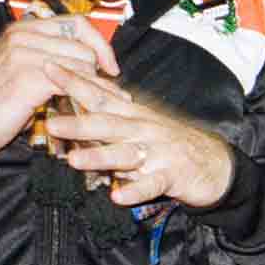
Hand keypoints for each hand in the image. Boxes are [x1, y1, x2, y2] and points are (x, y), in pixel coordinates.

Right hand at [0, 14, 126, 160]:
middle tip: (106, 98)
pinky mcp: (28, 77)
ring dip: (96, 91)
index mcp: (24, 28)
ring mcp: (25, 54)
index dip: (101, 45)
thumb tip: (94, 66)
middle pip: (85, 49)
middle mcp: (24, 35)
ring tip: (100, 109)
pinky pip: (74, 84)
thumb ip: (51, 59)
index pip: (78, 23)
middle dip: (100, 76)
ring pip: (83, 67)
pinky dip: (85, 100)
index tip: (111, 68)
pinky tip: (87, 114)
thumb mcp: (21, 68)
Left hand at [44, 59, 235, 208]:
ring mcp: (158, 154)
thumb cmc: (172, 144)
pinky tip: (118, 197)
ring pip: (125, 154)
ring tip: (75, 161)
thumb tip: (76, 100)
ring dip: (100, 157)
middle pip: (108, 125)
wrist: (215, 164)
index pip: (100, 95)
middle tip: (53, 123)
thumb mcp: (141, 123)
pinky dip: (136, 191)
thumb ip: (111, 116)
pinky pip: (151, 185)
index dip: (75, 82)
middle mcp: (143, 131)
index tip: (48, 68)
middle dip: (80, 123)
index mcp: (133, 116)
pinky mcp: (172, 177)